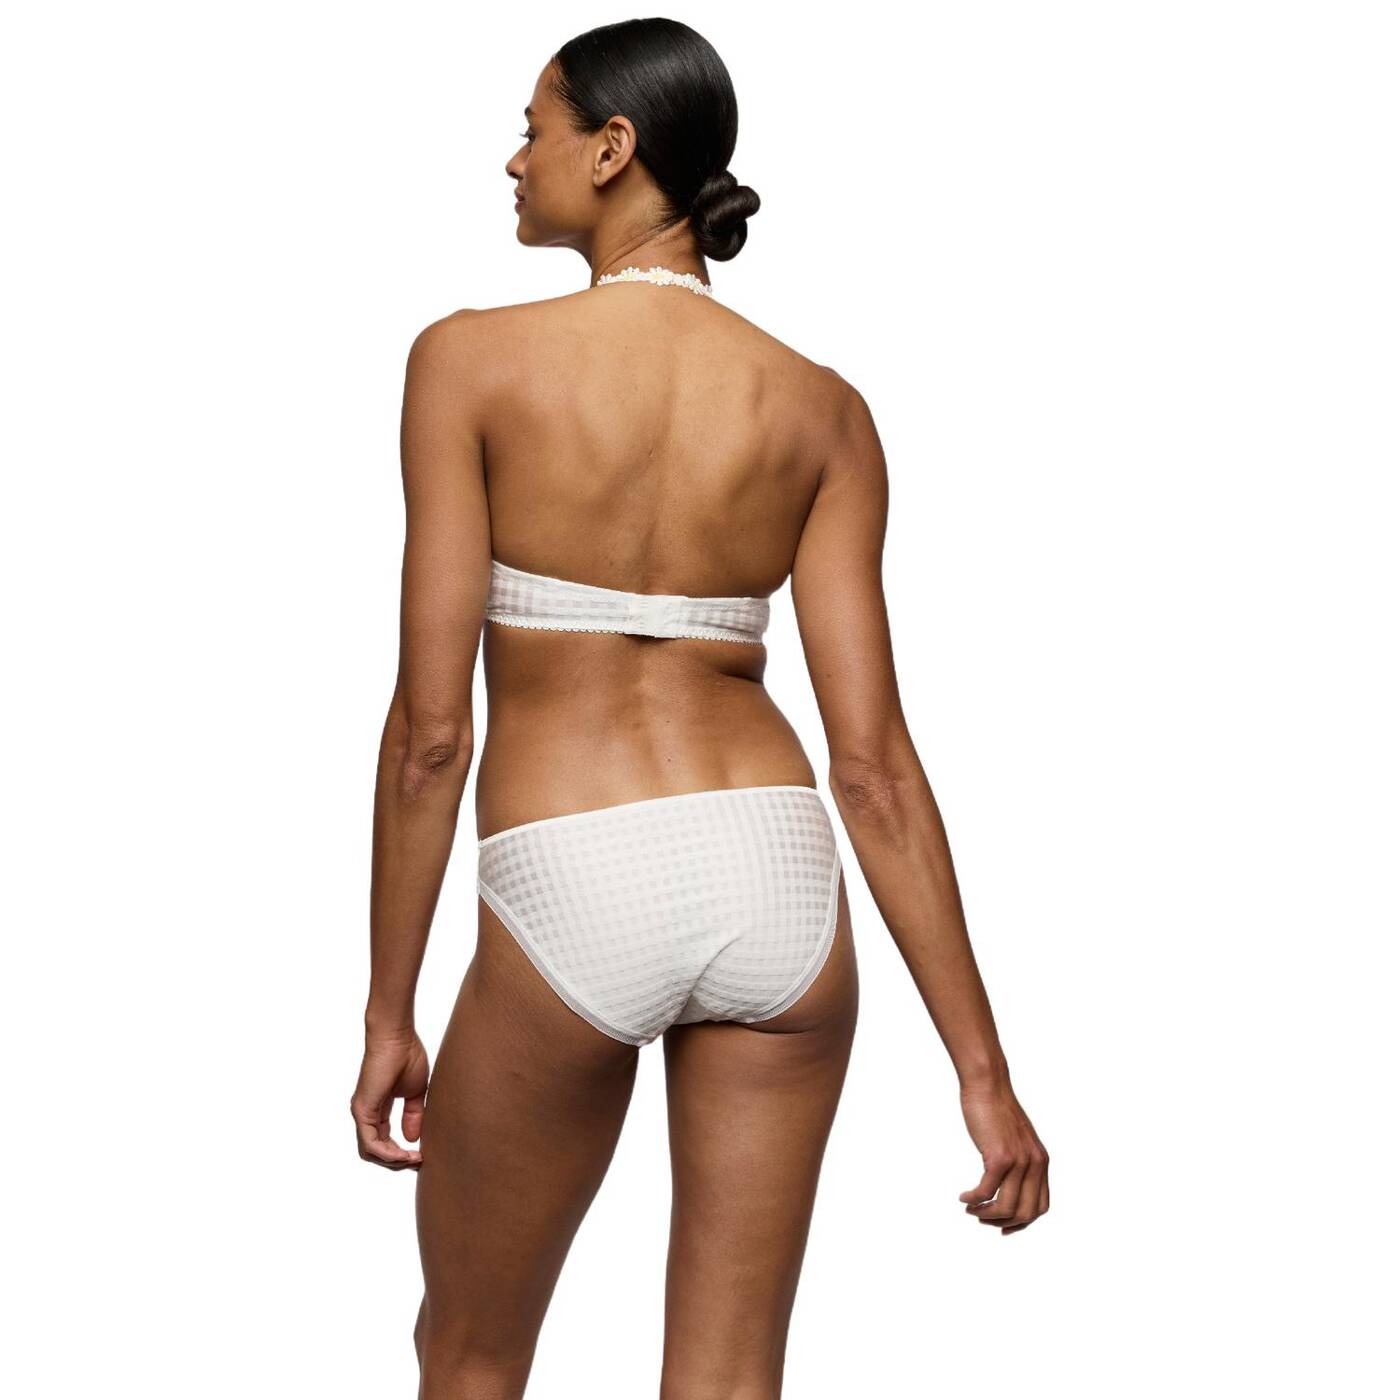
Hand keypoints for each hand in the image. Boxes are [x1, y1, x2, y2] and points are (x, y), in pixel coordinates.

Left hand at [351, 1029, 429, 1170]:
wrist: (397, 1036)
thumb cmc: (406, 1055)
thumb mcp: (415, 1092)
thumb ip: (413, 1115)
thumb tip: (413, 1139)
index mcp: (378, 1109)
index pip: (384, 1141)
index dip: (401, 1153)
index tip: (423, 1155)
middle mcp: (366, 1114)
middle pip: (375, 1151)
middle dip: (396, 1162)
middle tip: (418, 1162)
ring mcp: (362, 1113)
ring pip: (370, 1151)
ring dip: (393, 1161)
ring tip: (414, 1160)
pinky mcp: (362, 1110)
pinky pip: (370, 1143)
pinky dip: (387, 1154)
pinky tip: (405, 1155)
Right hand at [957, 1079, 1049, 1232]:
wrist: (988, 1084)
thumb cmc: (996, 1108)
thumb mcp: (1017, 1138)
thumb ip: (1019, 1159)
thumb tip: (1010, 1181)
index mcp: (1040, 1161)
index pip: (1040, 1206)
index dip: (1022, 1222)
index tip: (1003, 1227)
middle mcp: (1034, 1164)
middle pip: (1025, 1213)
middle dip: (1002, 1222)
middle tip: (981, 1218)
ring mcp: (1019, 1161)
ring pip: (1006, 1207)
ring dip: (986, 1215)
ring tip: (971, 1210)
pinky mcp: (999, 1156)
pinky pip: (987, 1191)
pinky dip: (974, 1199)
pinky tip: (964, 1197)